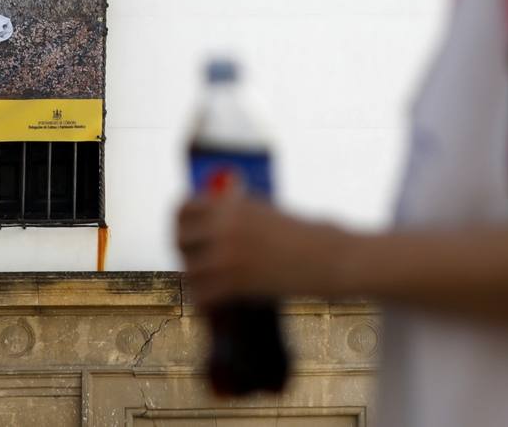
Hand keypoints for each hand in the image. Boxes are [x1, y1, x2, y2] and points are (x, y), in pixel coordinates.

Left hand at [176, 194, 351, 306]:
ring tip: (212, 283)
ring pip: (189, 269)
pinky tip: (216, 303)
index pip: (184, 208)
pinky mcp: (234, 282)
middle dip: (186, 250)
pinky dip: (207, 301)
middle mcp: (223, 226)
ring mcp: (227, 254)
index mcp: (229, 203)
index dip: (180, 221)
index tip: (185, 230)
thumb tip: (202, 220)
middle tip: (195, 259)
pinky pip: (202, 294)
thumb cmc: (298, 233)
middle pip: (180, 239)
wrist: (326, 257)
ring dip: (198, 278)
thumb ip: (231, 212)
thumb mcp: (262, 210)